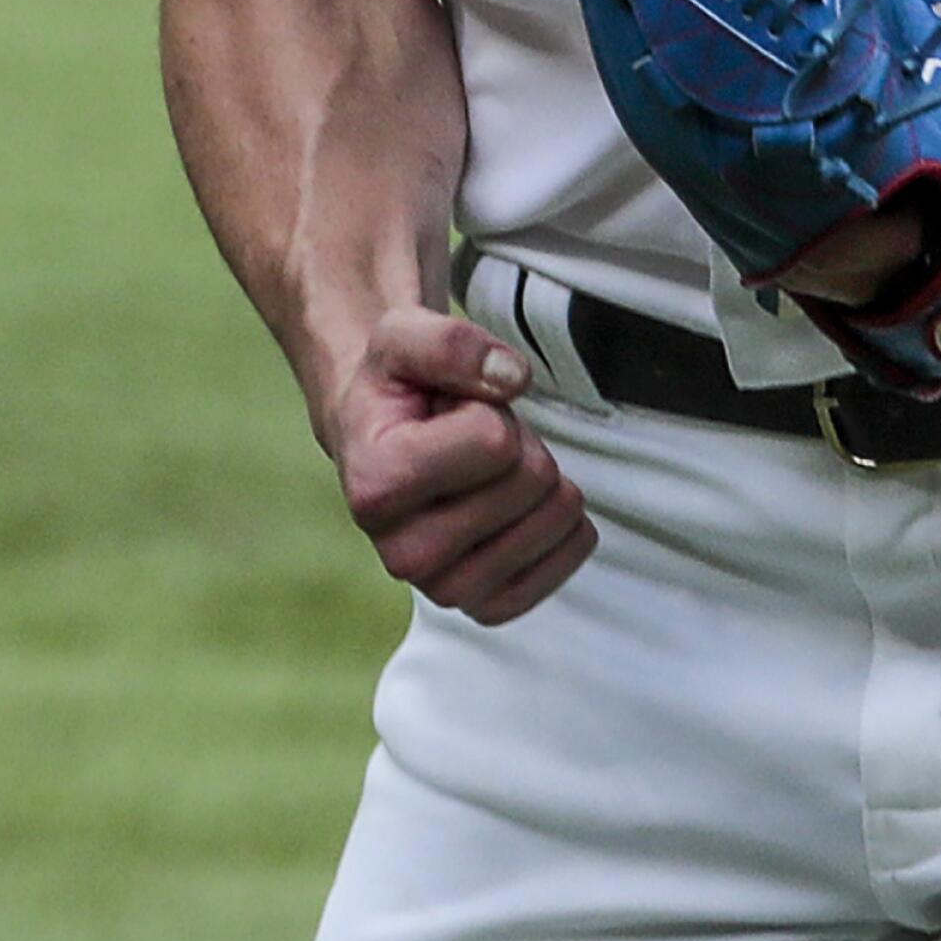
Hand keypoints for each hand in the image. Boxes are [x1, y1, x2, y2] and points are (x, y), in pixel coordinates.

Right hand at [323, 306, 595, 624]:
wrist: (383, 437)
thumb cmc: (395, 387)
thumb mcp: (404, 335)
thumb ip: (452, 344)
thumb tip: (513, 378)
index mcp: (376, 487)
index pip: (495, 441)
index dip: (491, 409)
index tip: (454, 411)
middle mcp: (403, 553)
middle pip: (531, 480)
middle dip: (520, 443)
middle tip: (475, 440)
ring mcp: (444, 588)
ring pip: (552, 520)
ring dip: (539, 481)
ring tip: (490, 471)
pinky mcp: (483, 605)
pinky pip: (557, 573)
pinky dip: (564, 532)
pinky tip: (534, 507)